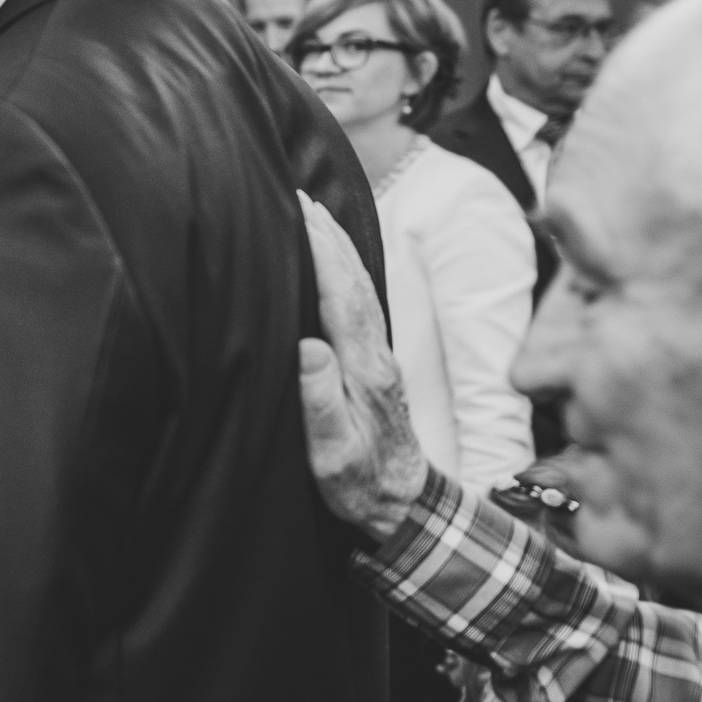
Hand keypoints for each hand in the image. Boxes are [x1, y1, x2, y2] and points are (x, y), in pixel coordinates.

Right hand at [296, 192, 429, 538]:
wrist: (406, 507)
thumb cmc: (361, 484)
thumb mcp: (332, 454)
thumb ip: (320, 402)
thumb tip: (309, 347)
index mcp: (363, 369)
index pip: (339, 296)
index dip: (317, 251)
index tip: (295, 213)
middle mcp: (376, 354)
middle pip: (353, 279)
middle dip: (326, 235)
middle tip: (296, 195)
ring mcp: (378, 356)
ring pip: (360, 287)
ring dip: (336, 247)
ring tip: (311, 215)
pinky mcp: (375, 364)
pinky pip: (359, 303)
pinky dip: (344, 272)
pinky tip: (332, 264)